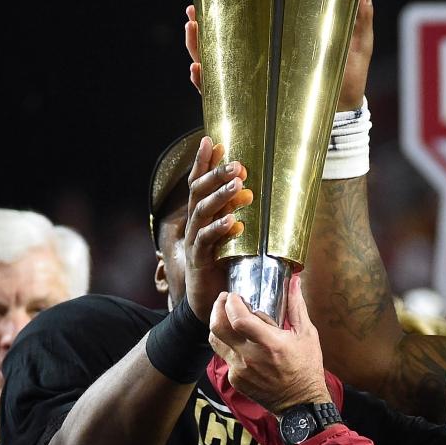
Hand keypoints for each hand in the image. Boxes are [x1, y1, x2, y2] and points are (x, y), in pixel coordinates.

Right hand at [183, 138, 251, 321]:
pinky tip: (234, 221)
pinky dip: (220, 229)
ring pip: (201, 213)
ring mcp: (194, 243)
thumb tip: (251, 192)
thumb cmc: (223, 267)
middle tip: (237, 163)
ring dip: (221, 196)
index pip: (198, 184)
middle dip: (216, 175)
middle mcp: (194, 226)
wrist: (209, 303)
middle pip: (198, 193)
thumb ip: (234, 215)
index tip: (212, 141)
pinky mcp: (199, 261)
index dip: (203, 163)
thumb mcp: (231, 237)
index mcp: (201, 217)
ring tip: (239, 184)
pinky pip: (206, 241)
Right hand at [184, 0, 373, 109]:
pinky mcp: (252, 107)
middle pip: (220, 44)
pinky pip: (220, 97)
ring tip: (193, 32)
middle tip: (193, 13)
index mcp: (279, 46)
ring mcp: (254, 85)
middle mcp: (261, 65)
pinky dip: (206, 84)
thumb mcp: (355, 46)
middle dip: (201, 28)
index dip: (224, 12)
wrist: (346, 115)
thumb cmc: (348, 79)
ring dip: (198, 49)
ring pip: (215, 66)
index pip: (246, 26)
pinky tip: (199, 70)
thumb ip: (359, 18)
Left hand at [208, 275, 328, 414]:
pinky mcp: (235, 380)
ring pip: (216, 342)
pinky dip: (230, 346)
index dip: (231, 303)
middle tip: (224, 300)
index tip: (234, 295)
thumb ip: (297, 307)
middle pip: (218, 328)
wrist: (300, 403)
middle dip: (217, 308)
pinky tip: (241, 343)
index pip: (238, 319)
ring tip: (228, 317)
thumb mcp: (307, 334)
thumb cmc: (307, 367)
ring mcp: (240, 371)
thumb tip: (294, 281)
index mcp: (270, 344)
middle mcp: (251, 358)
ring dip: (219, 326)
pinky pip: (225, 357)